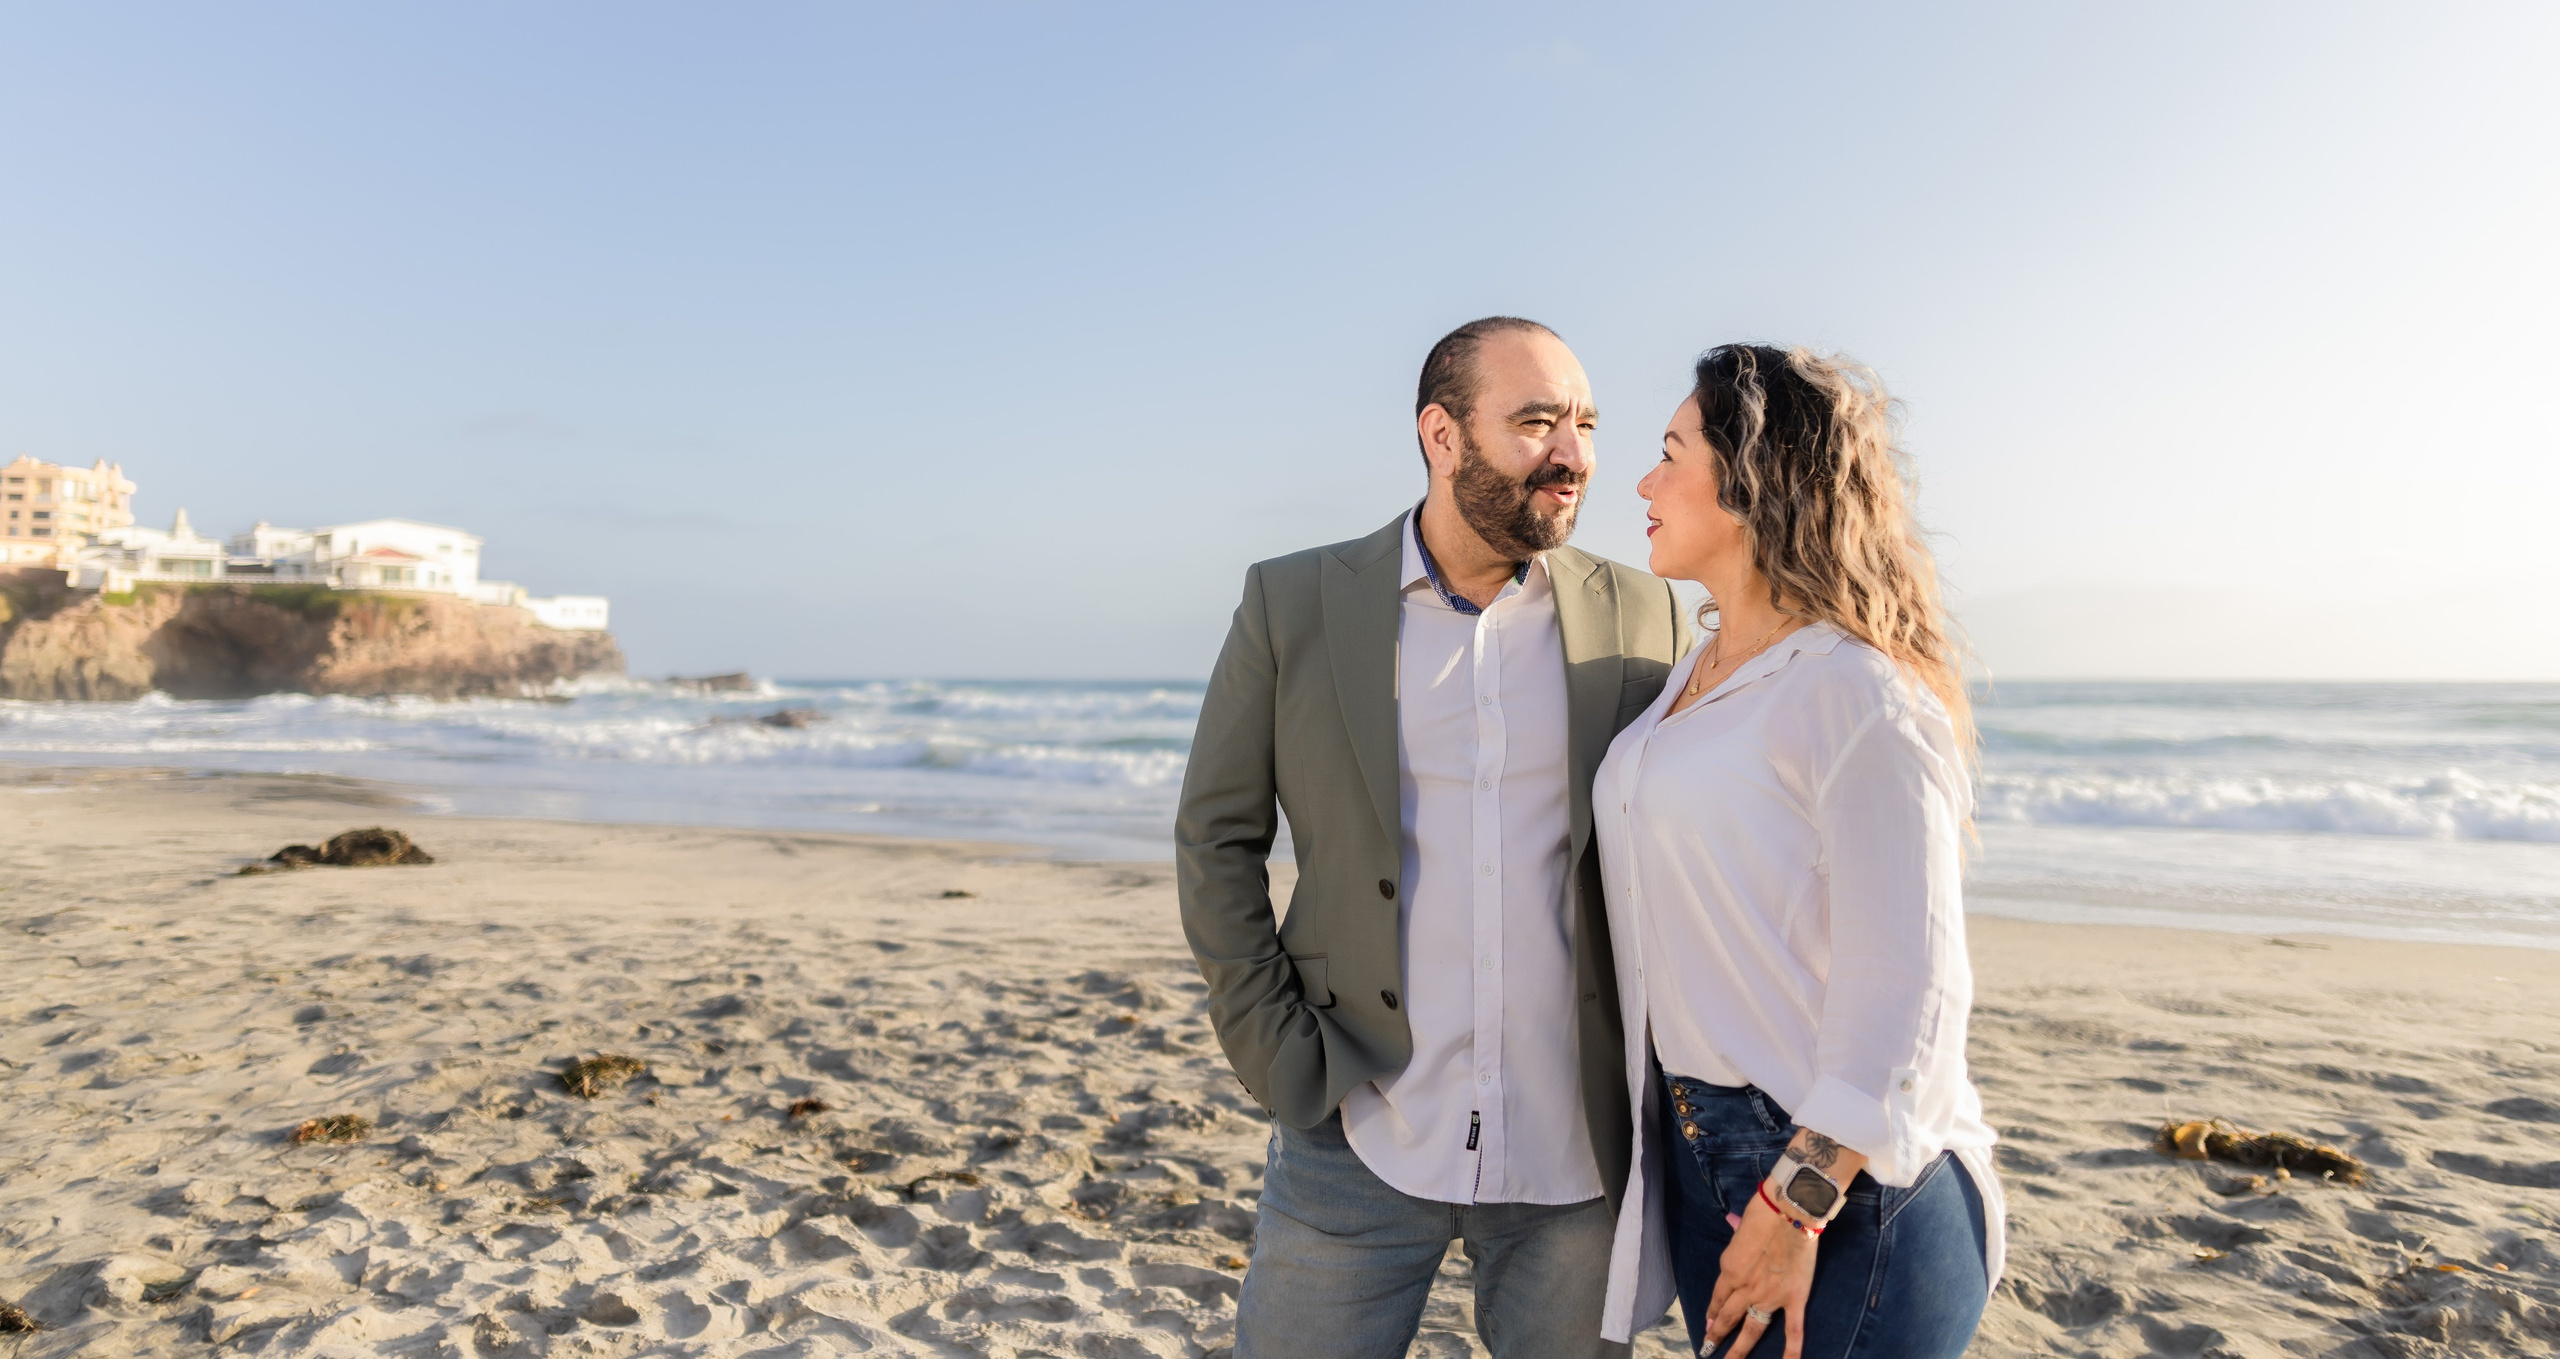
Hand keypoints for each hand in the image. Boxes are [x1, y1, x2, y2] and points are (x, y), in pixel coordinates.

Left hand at [1702, 1187, 1816, 1357]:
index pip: (1718, 1297)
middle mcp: (1744, 1288)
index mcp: (1729, 1270)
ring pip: (1751, 1329)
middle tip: (1708, 1349)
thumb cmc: (1764, 1212)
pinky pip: (1792, 1331)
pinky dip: (1791, 1351)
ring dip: (1738, 1349)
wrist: (1789, 1212)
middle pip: (1728, 1317)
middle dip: (1717, 1335)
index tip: (1708, 1324)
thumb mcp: (1741, 1225)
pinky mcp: (1793, 1299)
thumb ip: (1737, 1233)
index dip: (1712, 1312)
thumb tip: (1733, 1224)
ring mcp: (1768, 1297)